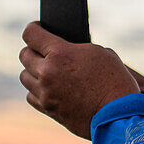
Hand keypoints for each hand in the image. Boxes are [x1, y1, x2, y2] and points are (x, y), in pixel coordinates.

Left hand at [19, 22, 141, 138]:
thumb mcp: (99, 53)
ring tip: (47, 71)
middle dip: (34, 50)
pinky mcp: (48, 109)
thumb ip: (76, 48)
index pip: (31, 35)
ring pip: (25, 76)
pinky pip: (31, 96)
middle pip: (24, 55)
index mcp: (60, 54)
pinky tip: (49, 88)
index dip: (34, 28)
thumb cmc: (115, 81)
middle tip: (43, 51)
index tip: (37, 29)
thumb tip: (67, 49)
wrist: (119, 115)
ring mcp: (45, 93)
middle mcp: (47, 72)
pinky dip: (37, 91)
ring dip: (33, 72)